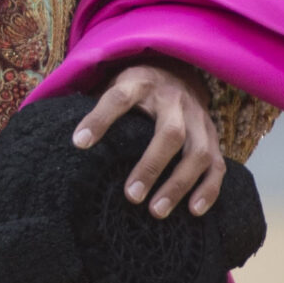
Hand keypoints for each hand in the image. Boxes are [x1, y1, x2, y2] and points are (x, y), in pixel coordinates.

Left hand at [73, 59, 224, 218]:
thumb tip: (66, 137)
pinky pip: (217, 165)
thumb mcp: (115, 84)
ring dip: (178, 184)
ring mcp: (198, 119)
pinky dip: (208, 189)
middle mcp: (174, 100)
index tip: (79, 143)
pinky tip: (193, 210)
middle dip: (151, 166)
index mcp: (142, 83)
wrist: (178, 70)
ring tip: (156, 212)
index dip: (99, 119)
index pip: (119, 97)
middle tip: (131, 196)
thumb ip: (96, 107)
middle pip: (169, 132)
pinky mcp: (213, 137)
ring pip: (197, 153)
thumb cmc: (137, 88)